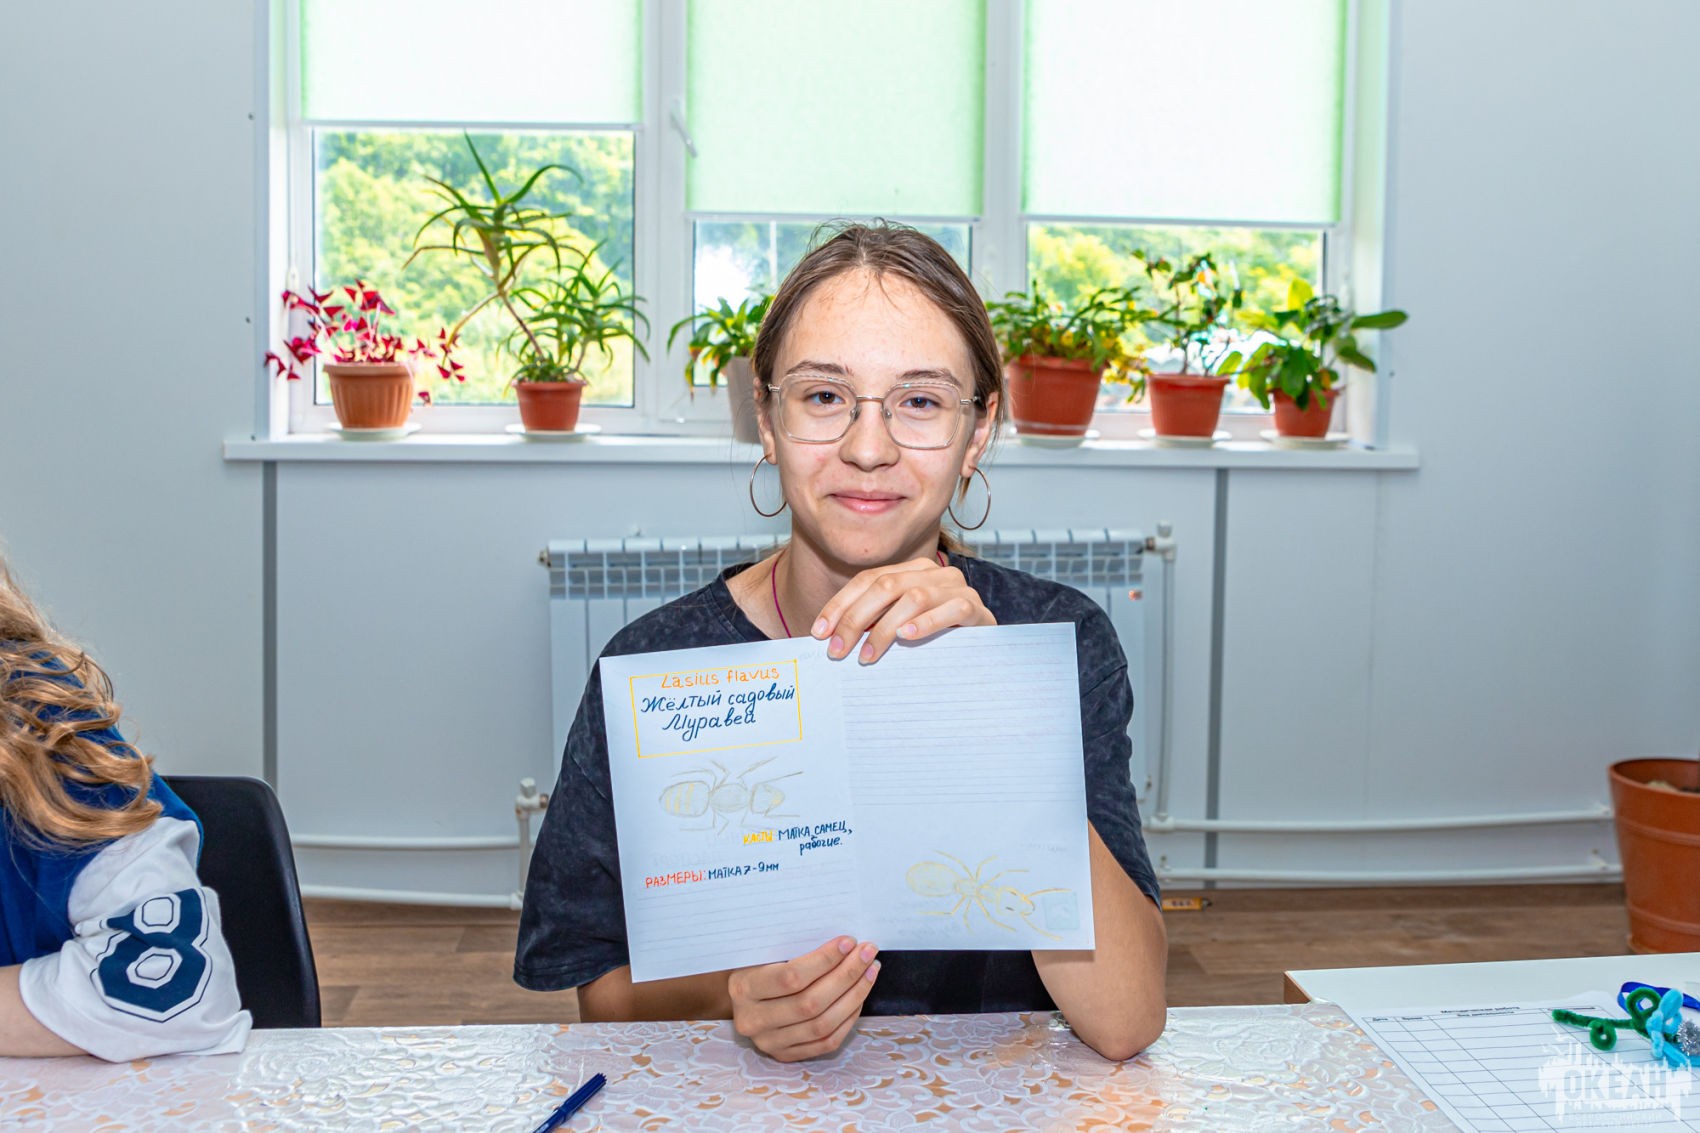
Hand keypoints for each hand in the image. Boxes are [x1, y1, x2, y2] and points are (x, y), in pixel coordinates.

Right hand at [728, 936, 879, 1061]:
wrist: (741, 999)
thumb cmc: (757, 967)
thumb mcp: (765, 952)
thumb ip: (797, 949)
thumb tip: (846, 944)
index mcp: (744, 989)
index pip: (792, 977)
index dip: (825, 960)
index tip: (849, 942)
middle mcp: (753, 1020)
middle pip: (810, 1003)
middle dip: (846, 976)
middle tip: (868, 954)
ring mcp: (770, 1043)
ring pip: (822, 1025)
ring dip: (854, 996)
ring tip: (870, 972)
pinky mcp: (786, 1055)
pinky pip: (826, 1042)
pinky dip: (848, 1018)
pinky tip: (859, 996)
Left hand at [813, 558, 995, 662]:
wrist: (984, 651)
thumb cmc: (934, 640)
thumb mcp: (898, 627)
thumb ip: (873, 624)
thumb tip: (830, 640)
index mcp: (910, 570)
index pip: (867, 580)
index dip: (840, 605)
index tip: (819, 632)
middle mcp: (933, 572)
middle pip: (885, 586)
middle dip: (855, 619)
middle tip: (838, 651)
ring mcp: (956, 587)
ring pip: (913, 597)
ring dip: (884, 628)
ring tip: (867, 655)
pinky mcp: (976, 608)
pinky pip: (951, 610)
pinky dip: (926, 623)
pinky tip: (906, 637)